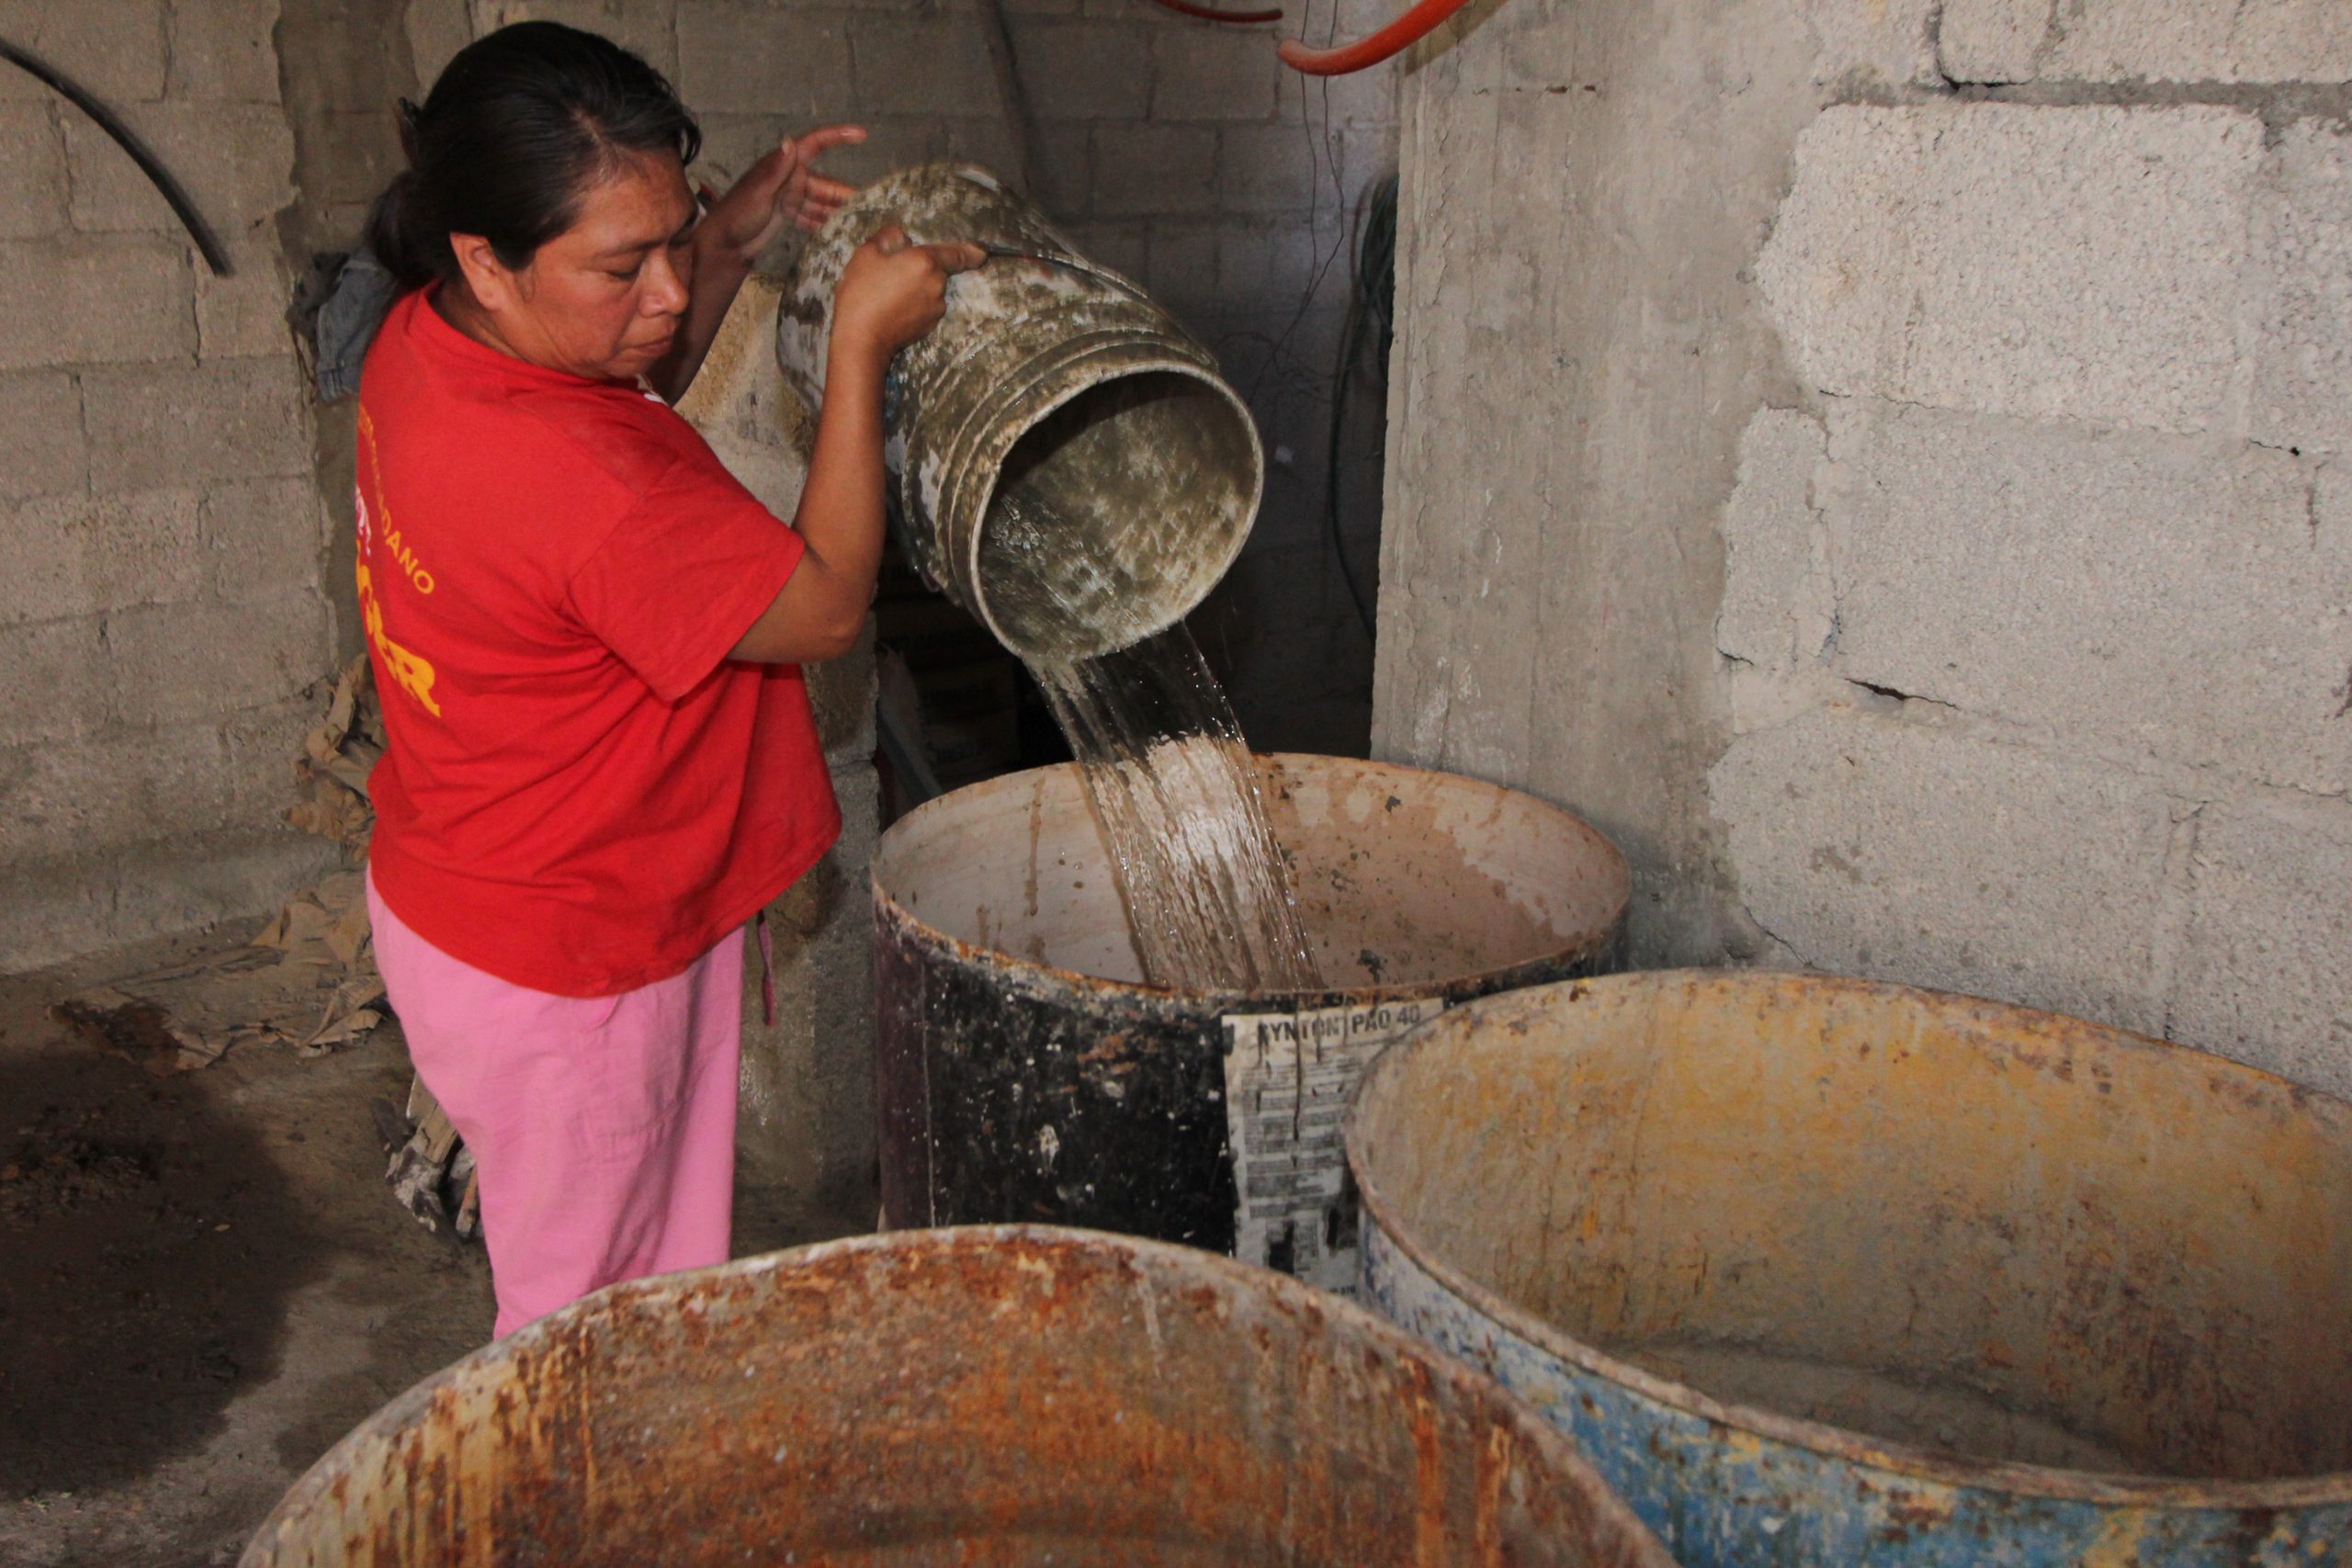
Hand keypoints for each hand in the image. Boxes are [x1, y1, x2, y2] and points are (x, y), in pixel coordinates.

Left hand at [698, 124, 863, 265]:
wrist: (724, 242)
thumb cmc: (737, 213)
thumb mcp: (758, 192)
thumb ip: (776, 170)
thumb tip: (790, 142)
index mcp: (784, 166)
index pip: (814, 145)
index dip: (838, 137)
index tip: (861, 135)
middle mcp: (790, 178)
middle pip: (825, 183)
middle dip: (846, 194)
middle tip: (870, 206)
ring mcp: (790, 197)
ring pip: (822, 202)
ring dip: (839, 211)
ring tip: (861, 222)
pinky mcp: (788, 214)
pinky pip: (812, 215)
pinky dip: (825, 222)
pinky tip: (841, 231)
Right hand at [830, 224, 988, 359]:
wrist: (861, 339)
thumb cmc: (862, 293)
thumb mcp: (867, 254)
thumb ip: (888, 237)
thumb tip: (903, 238)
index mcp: (925, 261)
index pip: (958, 253)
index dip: (972, 251)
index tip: (983, 251)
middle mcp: (937, 285)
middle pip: (938, 271)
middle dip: (921, 269)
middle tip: (893, 273)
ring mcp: (936, 308)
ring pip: (931, 290)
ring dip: (917, 288)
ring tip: (887, 293)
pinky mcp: (929, 326)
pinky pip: (925, 308)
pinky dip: (914, 305)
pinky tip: (891, 308)